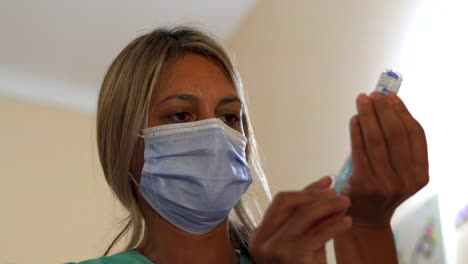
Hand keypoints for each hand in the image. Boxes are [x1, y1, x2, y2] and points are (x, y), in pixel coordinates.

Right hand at [249, 177, 351, 263]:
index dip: (306, 190)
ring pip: (303, 215)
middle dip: (315, 195)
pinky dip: (335, 225)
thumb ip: (312, 219)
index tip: (327, 182)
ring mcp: (273, 249)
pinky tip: (347, 222)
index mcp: (259, 235)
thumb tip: (328, 188)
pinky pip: (317, 233)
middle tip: (339, 195)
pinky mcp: (291, 257)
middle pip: (288, 203)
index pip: (281, 202)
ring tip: (346, 204)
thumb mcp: (303, 243)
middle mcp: (261, 241)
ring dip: (328, 206)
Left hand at [346, 91, 428, 226]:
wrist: (366, 219)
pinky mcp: (364, 183)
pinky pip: (359, 150)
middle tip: (373, 94)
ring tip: (362, 100)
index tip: (391, 97)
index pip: (415, 135)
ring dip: (368, 115)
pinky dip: (356, 131)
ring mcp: (386, 183)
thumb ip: (399, 146)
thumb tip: (389, 105)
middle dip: (383, 110)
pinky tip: (354, 119)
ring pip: (377, 140)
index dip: (403, 112)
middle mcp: (407, 179)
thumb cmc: (382, 188)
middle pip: (396, 134)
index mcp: (421, 174)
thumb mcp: (400, 172)